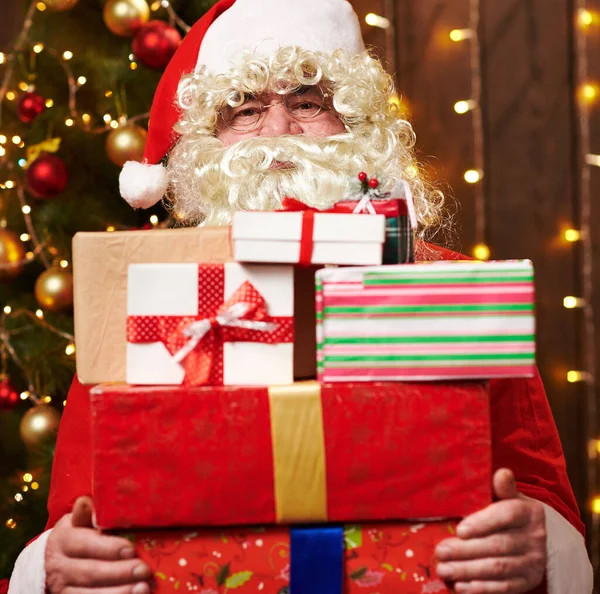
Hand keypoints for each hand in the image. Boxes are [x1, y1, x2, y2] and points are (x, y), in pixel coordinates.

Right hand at [45, 496, 151, 593]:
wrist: (54, 559)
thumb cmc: (79, 533)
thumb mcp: (80, 520)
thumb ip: (87, 513)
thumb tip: (85, 502)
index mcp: (63, 540)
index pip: (85, 544)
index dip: (109, 548)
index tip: (131, 549)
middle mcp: (59, 566)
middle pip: (90, 572)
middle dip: (120, 573)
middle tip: (144, 570)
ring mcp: (62, 589)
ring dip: (119, 593)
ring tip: (143, 589)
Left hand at [435, 469, 545, 593]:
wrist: (536, 535)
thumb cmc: (510, 510)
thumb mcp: (507, 495)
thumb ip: (502, 487)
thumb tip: (502, 473)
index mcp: (528, 511)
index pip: (507, 515)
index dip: (482, 523)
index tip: (459, 530)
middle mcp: (534, 537)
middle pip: (498, 545)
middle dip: (466, 550)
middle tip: (440, 552)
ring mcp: (533, 561)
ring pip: (498, 568)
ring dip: (468, 571)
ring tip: (444, 569)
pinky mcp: (528, 580)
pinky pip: (503, 587)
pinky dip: (481, 587)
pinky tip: (461, 586)